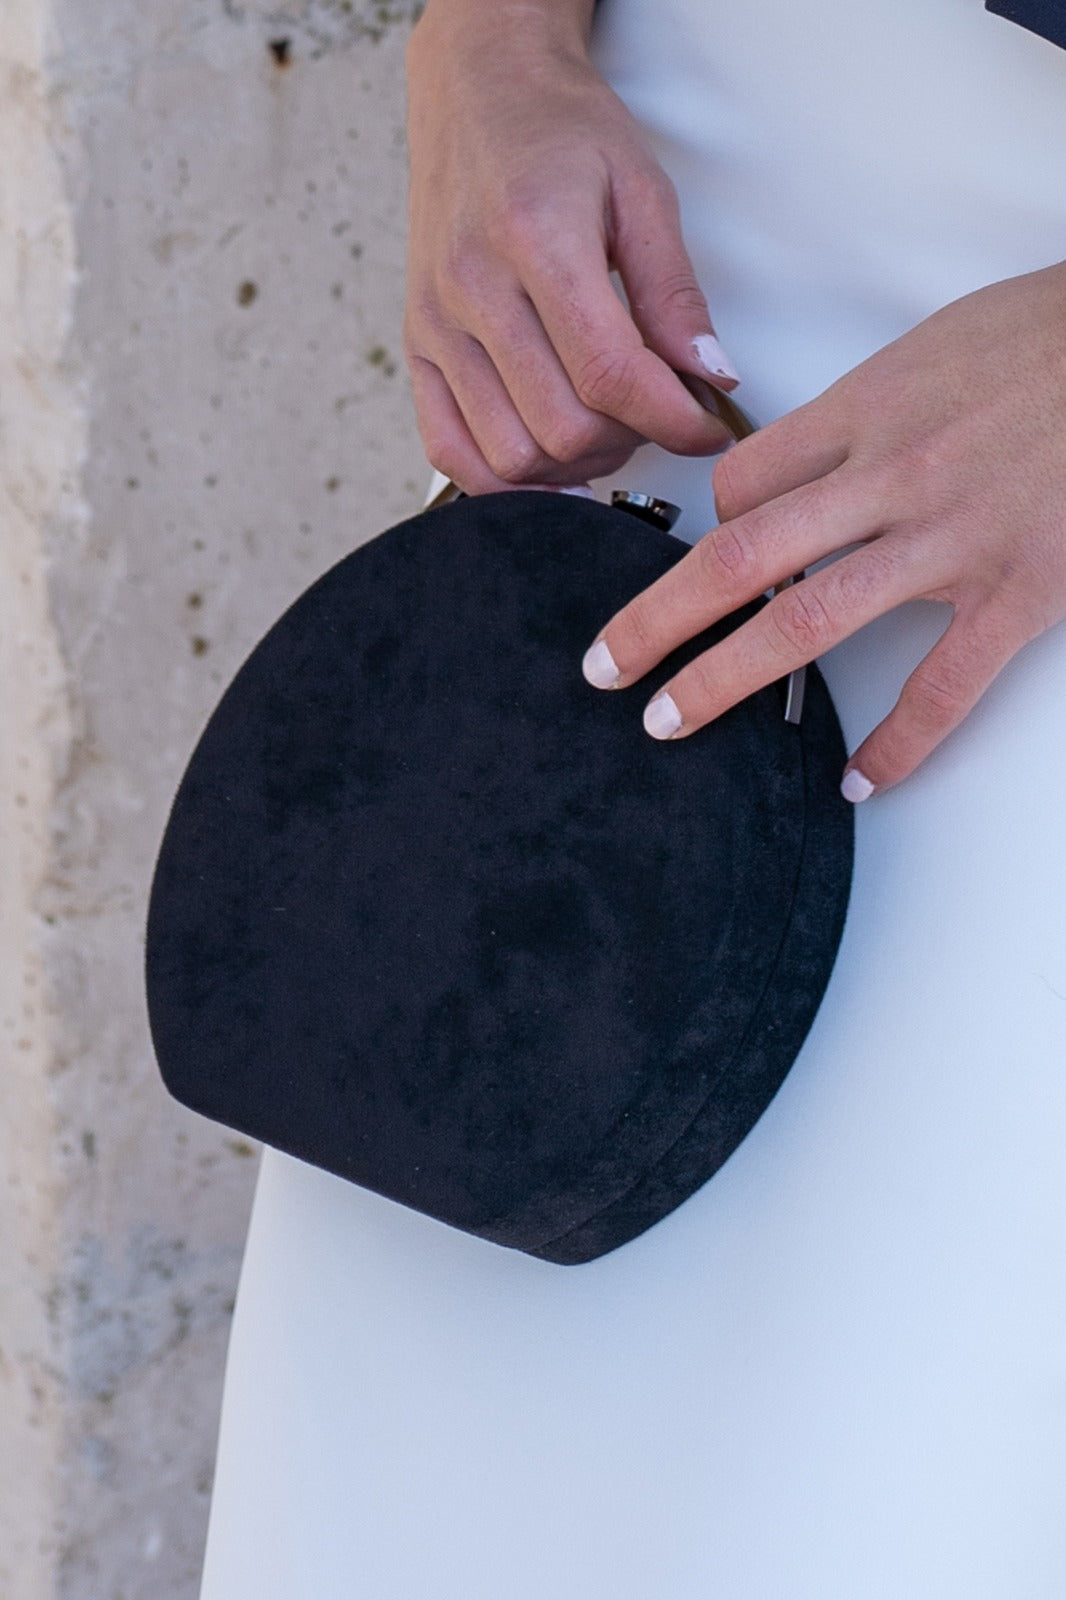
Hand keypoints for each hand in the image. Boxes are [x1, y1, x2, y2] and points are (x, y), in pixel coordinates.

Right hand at [404, 0, 737, 492]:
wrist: (477, 92)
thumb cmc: (559, 132)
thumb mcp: (642, 190)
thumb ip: (675, 292)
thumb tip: (711, 378)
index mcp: (536, 239)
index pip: (610, 374)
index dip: (673, 422)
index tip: (707, 430)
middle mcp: (474, 287)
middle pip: (562, 426)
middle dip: (628, 442)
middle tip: (655, 416)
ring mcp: (436, 324)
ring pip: (510, 454)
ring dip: (572, 465)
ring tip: (605, 429)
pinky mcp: (415, 347)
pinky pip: (449, 451)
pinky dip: (503, 479)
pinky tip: (547, 459)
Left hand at [581, 263, 1065, 796]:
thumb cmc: (1051, 336)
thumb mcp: (935, 345)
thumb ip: (865, 408)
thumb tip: (815, 452)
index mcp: (866, 409)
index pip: (743, 483)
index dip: (704, 531)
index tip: (698, 564)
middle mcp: (890, 475)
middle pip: (739, 555)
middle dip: (657, 618)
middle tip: (604, 667)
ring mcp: (950, 539)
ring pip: (807, 620)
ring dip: (724, 679)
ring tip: (667, 723)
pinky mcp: (1017, 591)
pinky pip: (940, 686)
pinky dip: (896, 743)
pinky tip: (858, 780)